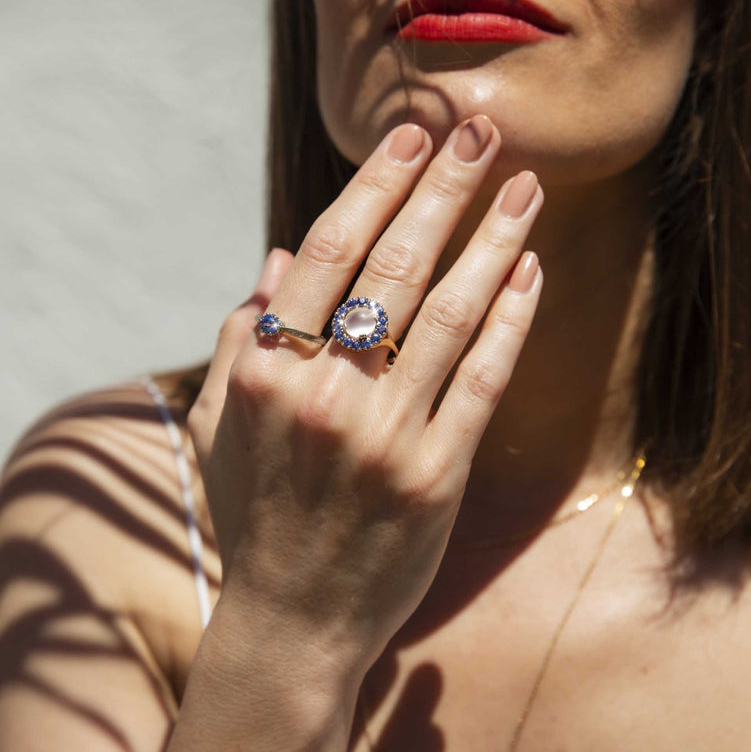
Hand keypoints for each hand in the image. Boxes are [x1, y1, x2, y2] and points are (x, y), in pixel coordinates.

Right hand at [188, 115, 543, 678]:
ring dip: (494, 240)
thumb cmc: (253, 515)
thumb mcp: (222, 427)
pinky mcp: (437, 476)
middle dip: (443, 190)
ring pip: (450, 315)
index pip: (324, 255)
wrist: (293, 619)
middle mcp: (324, 397)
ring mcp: (386, 438)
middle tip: (480, 132)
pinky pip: (483, 380)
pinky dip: (510, 320)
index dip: (372, 188)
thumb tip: (271, 261)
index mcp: (265, 375)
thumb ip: (239, 341)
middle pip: (394, 267)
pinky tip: (528, 272)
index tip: (409, 140)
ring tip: (526, 187)